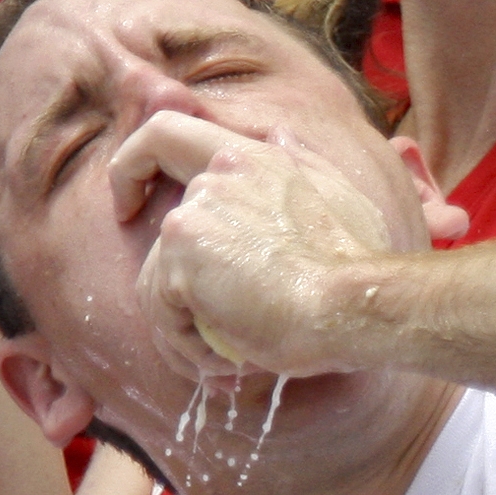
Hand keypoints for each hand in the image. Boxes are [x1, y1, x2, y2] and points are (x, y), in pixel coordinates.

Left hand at [119, 114, 396, 379]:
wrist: (360, 305)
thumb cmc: (364, 267)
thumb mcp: (346, 201)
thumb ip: (307, 167)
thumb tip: (281, 137)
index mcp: (252, 159)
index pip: (166, 134)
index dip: (135, 164)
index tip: (130, 206)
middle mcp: (214, 178)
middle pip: (165, 235)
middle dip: (176, 287)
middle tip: (206, 329)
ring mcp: (193, 215)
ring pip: (158, 282)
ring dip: (190, 326)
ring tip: (235, 355)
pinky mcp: (179, 258)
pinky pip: (162, 313)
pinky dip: (189, 345)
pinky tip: (232, 360)